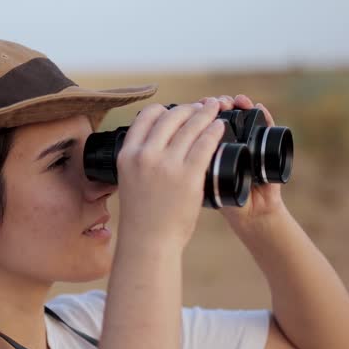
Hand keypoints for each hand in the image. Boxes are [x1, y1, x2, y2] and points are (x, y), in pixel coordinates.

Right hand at [116, 98, 226, 249]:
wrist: (149, 241)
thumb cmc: (142, 215)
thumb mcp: (130, 179)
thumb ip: (140, 159)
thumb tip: (156, 142)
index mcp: (128, 154)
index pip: (147, 116)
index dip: (165, 109)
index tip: (176, 111)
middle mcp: (146, 155)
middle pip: (171, 116)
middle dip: (189, 108)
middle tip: (201, 107)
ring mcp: (168, 165)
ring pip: (191, 126)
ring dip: (205, 113)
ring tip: (215, 109)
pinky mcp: (189, 176)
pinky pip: (205, 144)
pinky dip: (214, 131)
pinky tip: (220, 127)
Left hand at [195, 94, 284, 220]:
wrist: (251, 215)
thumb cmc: (225, 201)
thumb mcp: (202, 183)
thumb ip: (190, 166)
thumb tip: (168, 149)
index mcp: (211, 145)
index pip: (205, 119)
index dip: (201, 109)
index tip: (199, 104)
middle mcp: (231, 139)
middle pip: (223, 112)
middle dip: (218, 104)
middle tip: (216, 102)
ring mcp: (249, 140)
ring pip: (243, 113)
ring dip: (238, 104)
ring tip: (235, 101)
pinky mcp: (268, 145)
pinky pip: (267, 125)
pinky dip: (263, 114)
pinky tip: (257, 106)